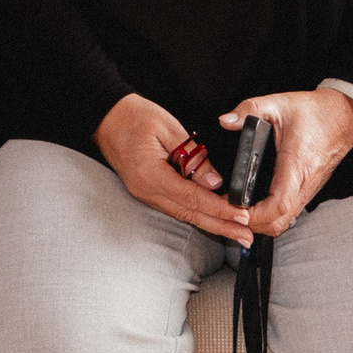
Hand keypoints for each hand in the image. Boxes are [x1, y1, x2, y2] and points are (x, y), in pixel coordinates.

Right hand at [95, 93, 249, 247]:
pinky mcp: (147, 192)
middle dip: (221, 226)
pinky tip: (213, 218)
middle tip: (246, 236)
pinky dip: (197, 214)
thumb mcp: (169, 129)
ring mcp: (144, 194)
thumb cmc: (135, 116)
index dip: (219, 208)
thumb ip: (194, 156)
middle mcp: (146, 190)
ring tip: (236, 232)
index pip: (192, 197)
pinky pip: (176, 208)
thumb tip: (216, 182)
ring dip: (212, 224)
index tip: (242, 215)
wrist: (106, 117)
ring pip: (184, 215)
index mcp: (150, 174)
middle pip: (189, 214)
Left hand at [221, 87, 352, 237]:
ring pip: (285, 220)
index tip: (235, 209)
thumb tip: (227, 120)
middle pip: (279, 221)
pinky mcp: (308, 189)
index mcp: (296, 164)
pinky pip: (289, 212)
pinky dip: (271, 216)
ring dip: (261, 222)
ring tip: (238, 210)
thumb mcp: (279, 103)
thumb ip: (249, 109)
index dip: (256, 213)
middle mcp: (304, 183)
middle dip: (253, 223)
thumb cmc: (315, 112)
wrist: (344, 116)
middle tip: (229, 211)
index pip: (278, 203)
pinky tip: (255, 205)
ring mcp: (307, 189)